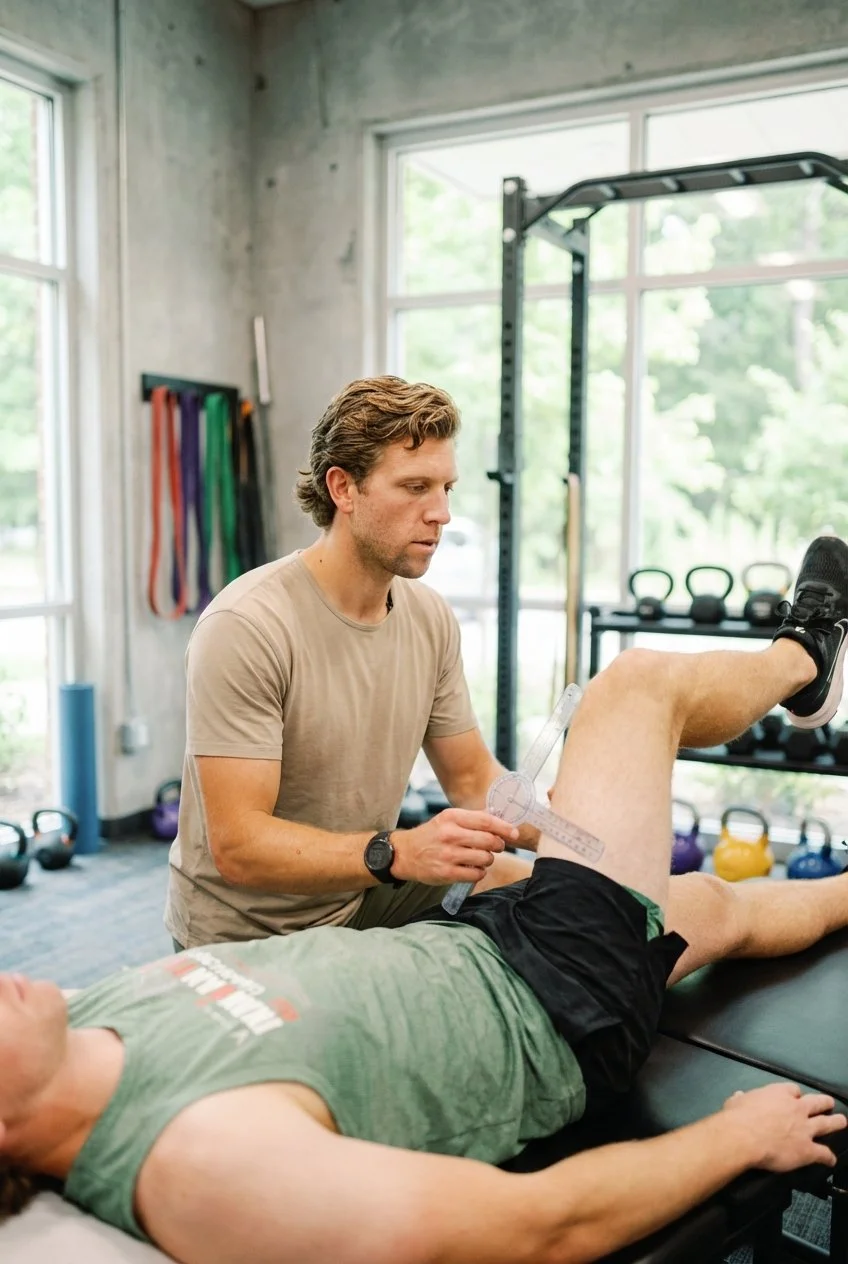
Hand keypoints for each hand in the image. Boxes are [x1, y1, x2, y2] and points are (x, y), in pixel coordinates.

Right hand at [391, 809, 518, 885]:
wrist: (404, 854)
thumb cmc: (430, 835)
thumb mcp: (447, 819)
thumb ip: (472, 818)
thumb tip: (499, 816)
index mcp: (452, 817)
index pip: (486, 821)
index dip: (504, 827)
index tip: (514, 833)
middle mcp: (450, 835)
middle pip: (489, 841)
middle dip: (499, 845)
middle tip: (497, 847)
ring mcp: (448, 855)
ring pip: (485, 859)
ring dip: (488, 859)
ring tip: (481, 858)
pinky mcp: (446, 873)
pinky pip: (476, 874)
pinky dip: (479, 872)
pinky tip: (473, 868)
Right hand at [723, 1082, 845, 1172]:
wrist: (745, 1137)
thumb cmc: (737, 1117)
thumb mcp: (736, 1102)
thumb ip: (742, 1100)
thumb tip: (738, 1097)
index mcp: (779, 1094)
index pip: (793, 1090)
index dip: (795, 1094)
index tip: (794, 1097)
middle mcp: (796, 1108)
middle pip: (816, 1102)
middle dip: (824, 1103)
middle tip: (829, 1103)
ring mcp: (805, 1129)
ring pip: (826, 1124)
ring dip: (836, 1122)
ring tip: (842, 1121)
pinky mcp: (808, 1149)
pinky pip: (823, 1153)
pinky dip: (828, 1157)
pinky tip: (831, 1160)